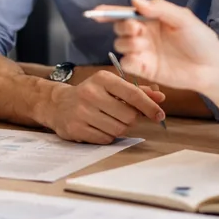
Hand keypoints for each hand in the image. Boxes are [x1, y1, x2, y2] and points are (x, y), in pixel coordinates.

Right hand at [41, 70, 165, 144]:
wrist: (58, 104)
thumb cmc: (91, 94)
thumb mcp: (111, 87)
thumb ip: (137, 91)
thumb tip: (160, 97)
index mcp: (102, 79)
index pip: (133, 94)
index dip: (149, 106)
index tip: (160, 115)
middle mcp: (91, 93)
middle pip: (129, 116)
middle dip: (131, 119)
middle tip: (122, 116)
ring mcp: (82, 112)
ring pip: (118, 130)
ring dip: (119, 129)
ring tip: (108, 120)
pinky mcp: (76, 128)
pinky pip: (105, 139)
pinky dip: (107, 136)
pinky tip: (98, 127)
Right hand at [96, 0, 218, 93]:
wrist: (212, 67)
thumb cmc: (200, 39)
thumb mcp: (183, 18)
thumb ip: (160, 8)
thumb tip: (135, 2)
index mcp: (151, 19)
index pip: (125, 13)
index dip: (109, 12)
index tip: (96, 12)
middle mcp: (144, 34)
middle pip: (120, 28)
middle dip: (123, 27)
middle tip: (137, 29)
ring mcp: (144, 52)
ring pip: (121, 45)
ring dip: (127, 42)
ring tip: (143, 45)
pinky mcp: (145, 69)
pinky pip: (127, 63)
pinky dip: (129, 60)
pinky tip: (140, 59)